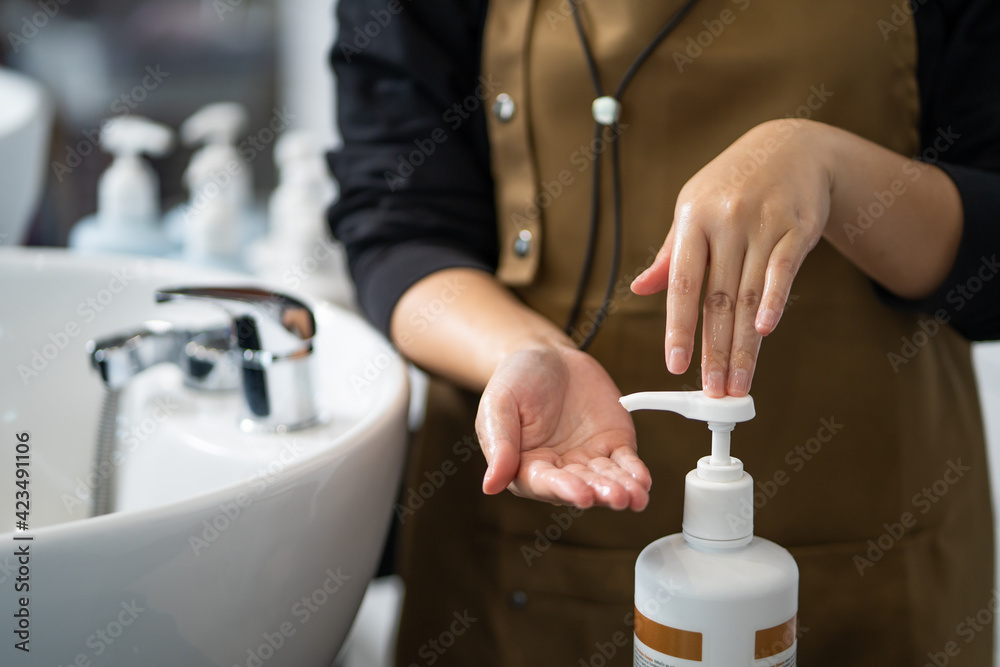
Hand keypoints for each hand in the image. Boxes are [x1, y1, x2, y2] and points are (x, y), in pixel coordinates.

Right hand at [475, 344, 650, 510]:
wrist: (547, 355)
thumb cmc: (515, 380)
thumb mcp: (498, 404)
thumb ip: (498, 443)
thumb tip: (490, 485)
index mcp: (526, 466)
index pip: (545, 483)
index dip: (564, 489)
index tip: (581, 494)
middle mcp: (560, 469)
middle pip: (582, 486)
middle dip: (600, 492)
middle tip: (617, 497)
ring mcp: (589, 459)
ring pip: (607, 479)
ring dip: (622, 488)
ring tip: (636, 495)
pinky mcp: (613, 444)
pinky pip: (626, 462)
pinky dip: (636, 472)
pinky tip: (643, 482)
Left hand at [631, 119, 832, 397]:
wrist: (791, 146)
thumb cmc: (731, 185)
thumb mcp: (693, 209)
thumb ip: (672, 254)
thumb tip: (641, 289)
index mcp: (693, 221)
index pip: (682, 285)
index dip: (679, 328)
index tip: (676, 365)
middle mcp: (725, 223)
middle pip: (718, 299)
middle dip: (715, 351)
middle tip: (714, 392)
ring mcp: (762, 224)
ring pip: (749, 296)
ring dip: (745, 346)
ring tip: (739, 383)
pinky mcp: (797, 227)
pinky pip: (783, 271)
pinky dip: (775, 303)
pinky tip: (766, 332)